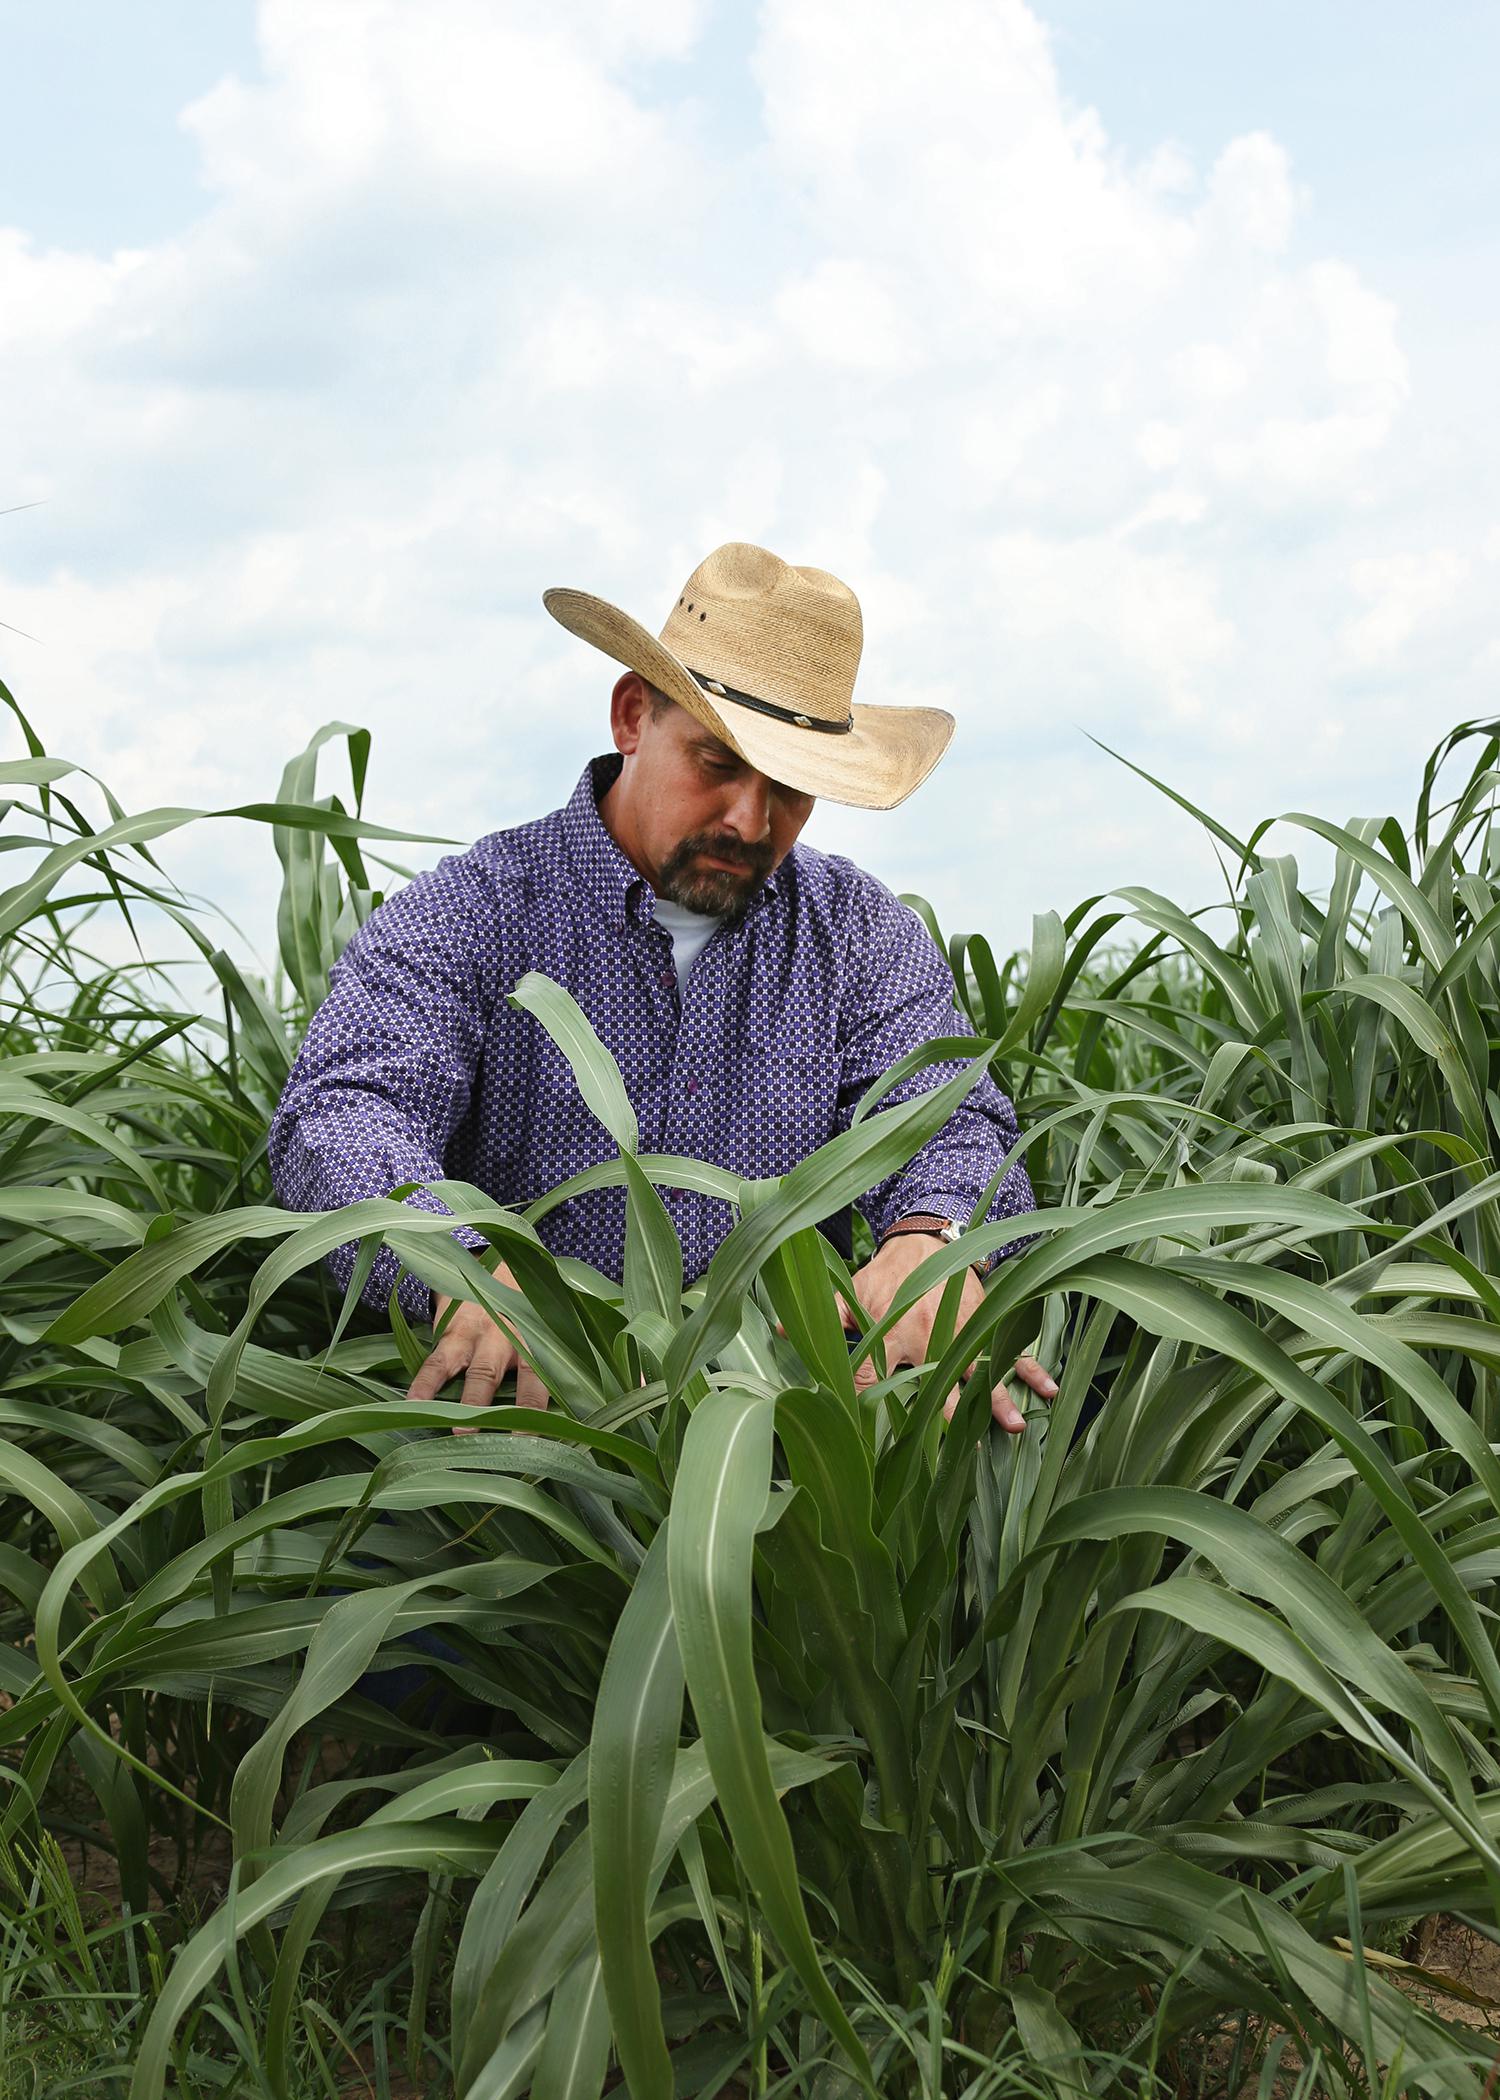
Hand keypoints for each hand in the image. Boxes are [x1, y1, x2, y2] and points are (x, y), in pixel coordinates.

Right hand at [405, 1259, 549, 1429]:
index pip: (538, 1377)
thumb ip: (536, 1361)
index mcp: (532, 1343)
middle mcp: (509, 1340)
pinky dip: (424, 1383)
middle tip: (506, 1439)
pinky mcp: (451, 1335)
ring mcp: (479, 1336)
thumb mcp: (532, 1329)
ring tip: (459, 1427)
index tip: (535, 1438)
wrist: (486, 1270)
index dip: (535, 1407)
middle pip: (519, 1377)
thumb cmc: (515, 1314)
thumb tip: (548, 1414)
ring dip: (471, 1399)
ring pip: (478, 1371)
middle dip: (507, 1406)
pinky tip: (412, 1404)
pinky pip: (436, 1362)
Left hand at [846, 1233, 1057, 1433]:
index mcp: (890, 1333)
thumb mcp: (851, 1292)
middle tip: (959, 1443)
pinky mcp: (984, 1325)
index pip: (872, 1377)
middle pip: (937, 1383)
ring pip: (979, 1371)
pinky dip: (1030, 1368)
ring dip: (998, 1398)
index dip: (864, 1401)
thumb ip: (826, 1318)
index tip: (864, 1430)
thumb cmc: (887, 1275)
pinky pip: (1010, 1349)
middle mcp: (928, 1337)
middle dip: (947, 1412)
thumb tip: (784, 1334)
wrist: (929, 1241)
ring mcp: (961, 1333)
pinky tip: (1048, 1388)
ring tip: (1015, 1426)